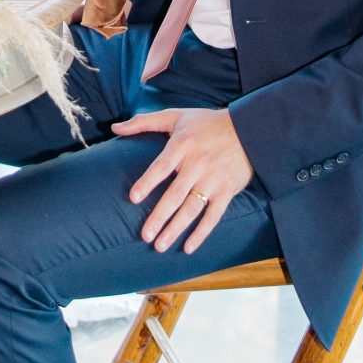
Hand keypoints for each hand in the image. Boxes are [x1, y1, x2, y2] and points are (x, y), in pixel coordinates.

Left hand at [112, 106, 253, 252]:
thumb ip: (144, 122)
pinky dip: (201, 233)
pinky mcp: (227, 191)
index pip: (161, 167)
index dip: (147, 182)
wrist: (248, 129)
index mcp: (183, 145)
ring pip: (192, 209)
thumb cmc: (206, 123)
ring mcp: (213, 180)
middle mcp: (198, 164)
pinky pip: (213, 216)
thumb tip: (115, 128)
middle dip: (159, 217)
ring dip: (176, 229)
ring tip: (160, 246)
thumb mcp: (176, 116)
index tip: (133, 198)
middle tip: (144, 235)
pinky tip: (188, 247)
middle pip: (175, 195)